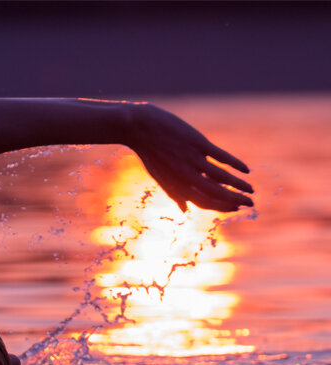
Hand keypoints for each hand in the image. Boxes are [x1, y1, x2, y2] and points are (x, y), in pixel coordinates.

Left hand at [126, 103, 253, 211]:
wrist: (141, 128)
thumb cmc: (151, 154)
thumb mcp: (161, 177)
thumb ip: (175, 193)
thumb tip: (186, 210)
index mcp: (176, 185)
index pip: (203, 202)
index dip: (221, 207)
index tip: (234, 208)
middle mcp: (185, 175)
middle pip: (215, 193)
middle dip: (235, 200)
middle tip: (250, 204)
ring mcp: (192, 159)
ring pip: (222, 177)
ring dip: (239, 185)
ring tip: (251, 190)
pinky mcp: (198, 143)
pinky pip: (221, 156)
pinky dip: (236, 164)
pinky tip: (246, 170)